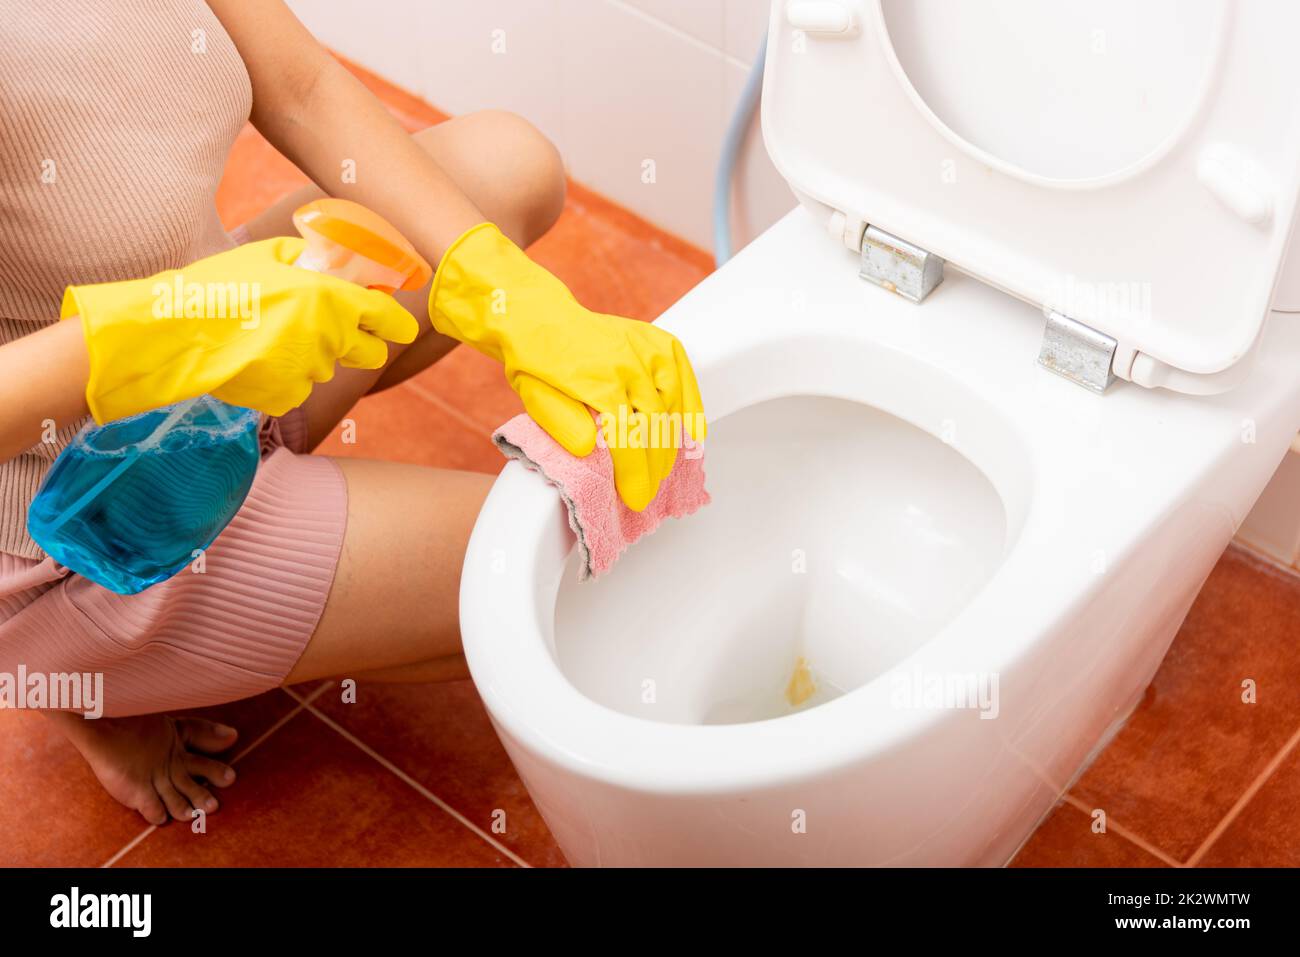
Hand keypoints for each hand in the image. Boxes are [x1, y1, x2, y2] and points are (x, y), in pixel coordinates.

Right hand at [63, 237, 418, 423]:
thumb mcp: (269, 255)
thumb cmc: (222, 284)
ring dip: (313, 356)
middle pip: (370, 354)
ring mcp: (310, 371)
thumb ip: (310, 259)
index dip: (398, 325)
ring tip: (270, 337)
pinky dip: (284, 377)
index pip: (390, 320)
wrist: (178, 329)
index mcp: (334, 299)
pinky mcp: (287, 396)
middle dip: (360, 344)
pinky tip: (255, 359)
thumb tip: (333, 262)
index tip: (401, 328)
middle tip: (332, 331)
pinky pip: (298, 388)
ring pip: (328, 369)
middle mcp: (330, 338)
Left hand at [429, 223, 705, 510]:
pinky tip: (693, 434)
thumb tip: (590, 449)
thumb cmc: (536, 363)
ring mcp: (647, 347)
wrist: (540, 317)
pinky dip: (691, 407)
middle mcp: (628, 360)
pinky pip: (685, 377)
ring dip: (673, 442)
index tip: (636, 497)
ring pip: (673, 403)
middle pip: (654, 425)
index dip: (635, 473)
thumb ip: (561, 424)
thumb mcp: (535, 397)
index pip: (627, 436)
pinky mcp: (658, 339)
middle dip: (654, 466)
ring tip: (665, 470)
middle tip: (649, 492)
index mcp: (597, 378)